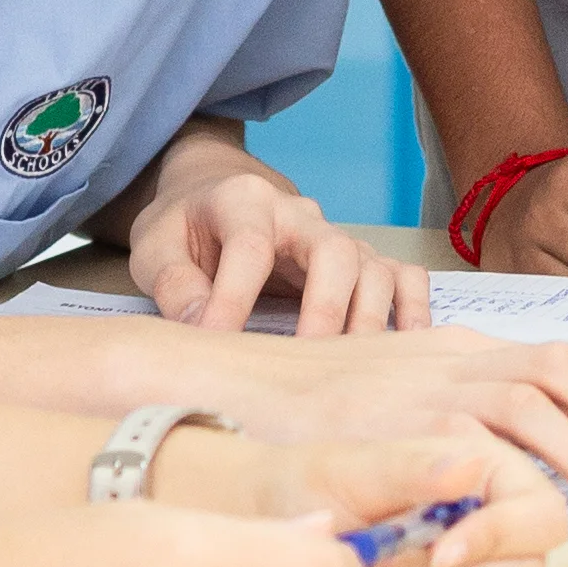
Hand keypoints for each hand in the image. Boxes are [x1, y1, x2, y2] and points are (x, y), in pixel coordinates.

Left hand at [128, 148, 419, 332]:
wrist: (212, 196)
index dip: (234, 299)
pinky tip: (405, 349)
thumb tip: (200, 328)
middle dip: (324, 308)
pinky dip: (412, 309)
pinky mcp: (358, 259)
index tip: (215, 346)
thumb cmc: (184, 227)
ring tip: (353, 370)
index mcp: (244, 201)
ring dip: (368, 319)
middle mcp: (300, 214)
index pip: (250, 247)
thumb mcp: (155, 246)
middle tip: (307, 361)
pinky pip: (403, 275)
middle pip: (333, 250)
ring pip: (372, 266)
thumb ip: (173, 282)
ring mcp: (335, 236)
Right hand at [181, 324, 567, 522]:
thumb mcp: (401, 396)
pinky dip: (525, 473)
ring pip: (540, 399)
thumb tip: (513, 457)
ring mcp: (429, 383)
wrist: (233, 392)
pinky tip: (547, 512)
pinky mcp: (399, 420)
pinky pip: (481, 441)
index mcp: (466, 348)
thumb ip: (458, 415)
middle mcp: (458, 355)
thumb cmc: (314, 411)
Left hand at [204, 428, 567, 566]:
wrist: (281, 539)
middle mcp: (500, 537)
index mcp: (491, 481)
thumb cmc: (317, 488)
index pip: (543, 517)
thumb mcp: (356, 468)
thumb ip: (414, 469)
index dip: (502, 538)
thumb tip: (469, 468)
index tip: (440, 549)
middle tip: (393, 564)